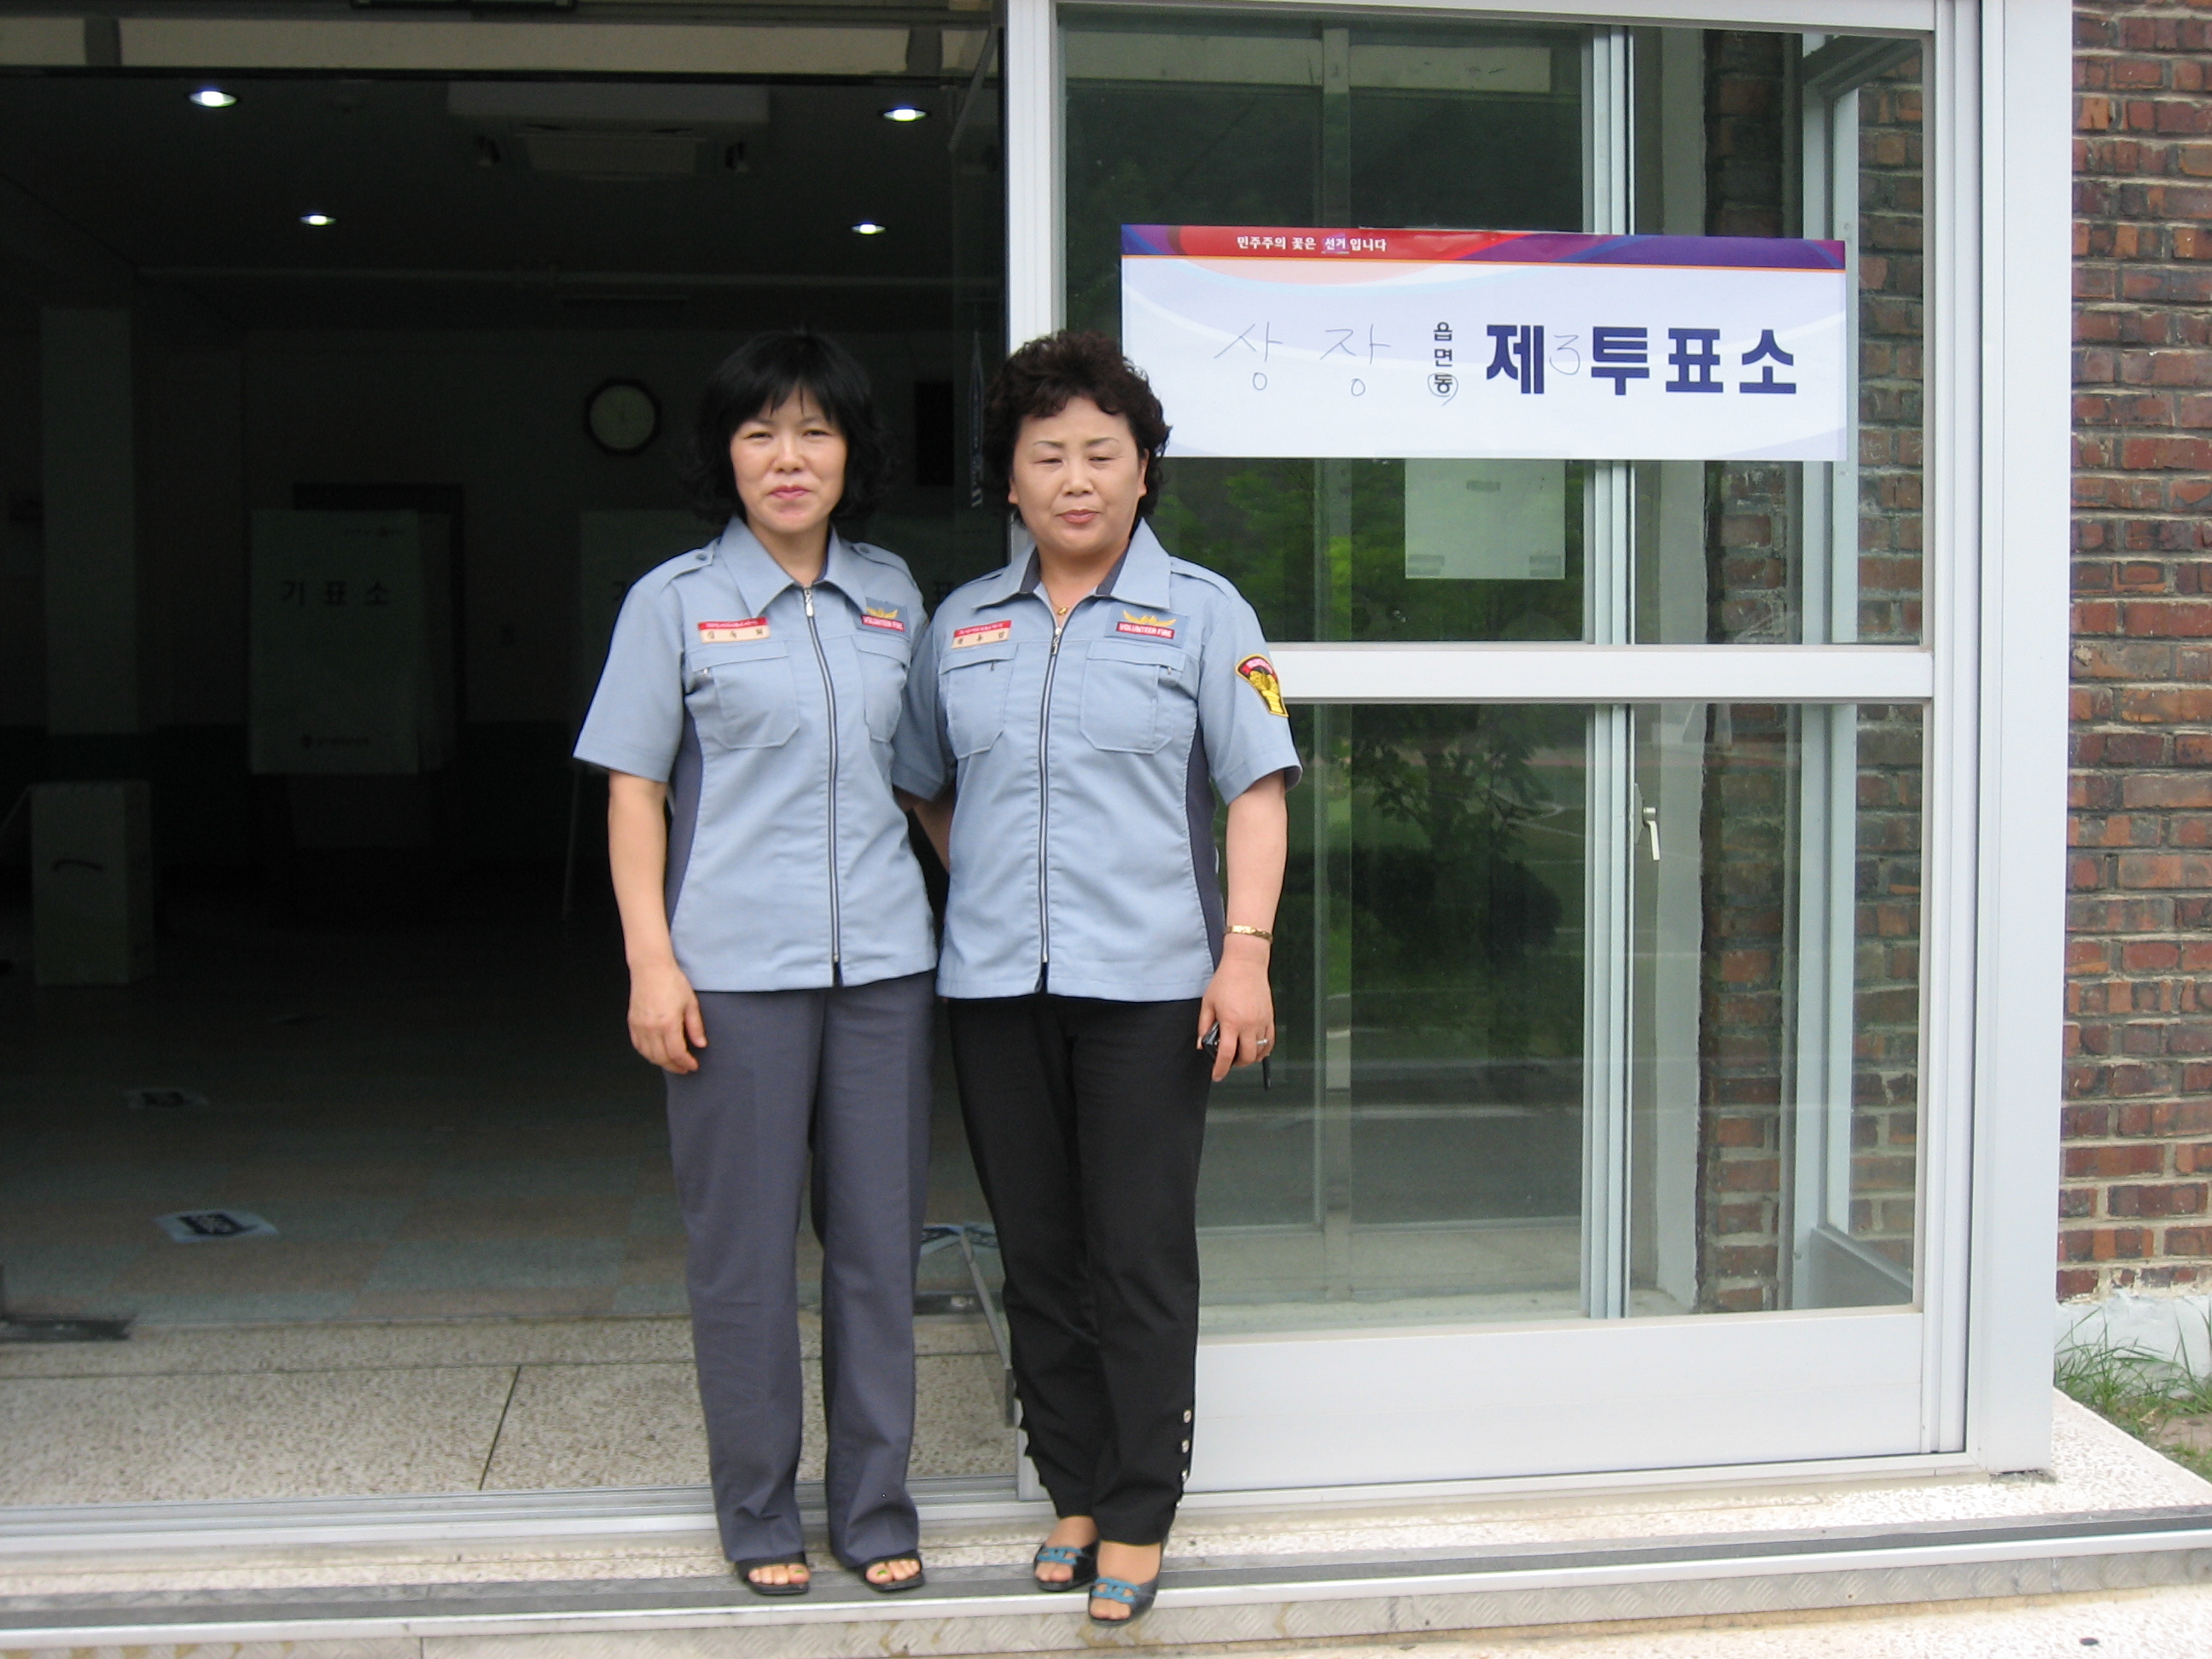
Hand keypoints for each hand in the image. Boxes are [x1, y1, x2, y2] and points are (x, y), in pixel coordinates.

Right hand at [628, 958, 705, 1073]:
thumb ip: (695, 1027)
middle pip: (662, 1058)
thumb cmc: (671, 981)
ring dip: (661, 1062)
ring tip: (672, 1063)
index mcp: (668, 1023)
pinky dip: (647, 1053)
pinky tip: (656, 1053)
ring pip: (648, 1054)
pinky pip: (638, 1045)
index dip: (686, 1063)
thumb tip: (700, 1044)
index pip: (676, 1053)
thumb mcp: (691, 1003)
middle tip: (684, 1068)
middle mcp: (651, 1028)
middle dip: (674, 1067)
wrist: (651, 968)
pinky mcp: (632, 1022)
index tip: (693, 1065)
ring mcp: (640, 1026)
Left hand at [1198, 940, 1273, 1082]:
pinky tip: (1256, 1048)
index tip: (1217, 1075)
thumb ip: (1204, 1025)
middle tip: (1228, 1062)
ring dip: (1250, 1057)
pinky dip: (1264, 1049)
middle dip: (1236, 1065)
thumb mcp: (1208, 1002)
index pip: (1227, 1054)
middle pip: (1247, 1057)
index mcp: (1231, 1021)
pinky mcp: (1270, 1017)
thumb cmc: (1226, 980)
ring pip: (1260, 1051)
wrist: (1246, 964)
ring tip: (1241, 1054)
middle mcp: (1249, 1024)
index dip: (1221, 1069)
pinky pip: (1270, 1041)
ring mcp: (1262, 1022)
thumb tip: (1202, 1043)